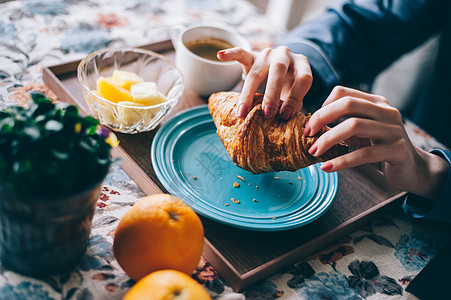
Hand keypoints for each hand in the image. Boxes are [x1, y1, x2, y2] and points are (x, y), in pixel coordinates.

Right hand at [217, 46, 312, 119]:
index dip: (296, 97)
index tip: (285, 116)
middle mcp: (285, 55)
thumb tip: (289, 126)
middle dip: (272, 94)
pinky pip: (240, 53)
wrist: (281, 69)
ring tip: (242, 113)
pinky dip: (230, 54)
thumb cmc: (290, 86)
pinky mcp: (252, 55)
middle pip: (278, 71)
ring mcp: (267, 54)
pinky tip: (220, 56)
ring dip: (248, 94)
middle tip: (267, 115)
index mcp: (301, 63)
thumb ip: (294, 106)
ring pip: (256, 71)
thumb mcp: (295, 94)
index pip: (303, 78)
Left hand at [305, 86, 448, 198]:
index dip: (322, 107)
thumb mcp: (361, 132)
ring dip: (328, 139)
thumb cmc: (379, 149)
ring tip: (313, 151)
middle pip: (348, 104)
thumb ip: (343, 124)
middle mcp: (386, 111)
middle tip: (307, 134)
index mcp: (376, 103)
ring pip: (354, 126)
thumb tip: (309, 126)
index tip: (310, 125)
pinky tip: (326, 167)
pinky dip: (341, 161)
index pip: (342, 93)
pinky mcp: (396, 150)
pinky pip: (363, 154)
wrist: (411, 169)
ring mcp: (393, 130)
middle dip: (321, 118)